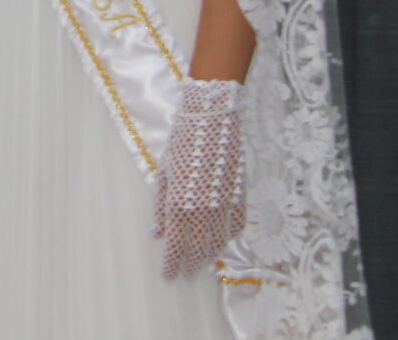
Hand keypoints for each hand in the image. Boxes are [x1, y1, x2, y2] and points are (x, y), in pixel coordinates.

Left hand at [152, 78, 245, 280]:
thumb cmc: (182, 143)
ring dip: (209, 257)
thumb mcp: (164, 174)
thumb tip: (157, 234)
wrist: (213, 121)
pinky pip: (235, 228)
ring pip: (219, 244)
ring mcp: (225, 207)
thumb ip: (160, 207)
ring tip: (200, 264)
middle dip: (190, 266)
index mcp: (181, 207)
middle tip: (184, 275)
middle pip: (198, 251)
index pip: (176, 247)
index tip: (168, 277)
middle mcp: (204, 212)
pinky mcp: (240, 199)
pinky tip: (221, 241)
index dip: (172, 265)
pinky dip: (227, 238)